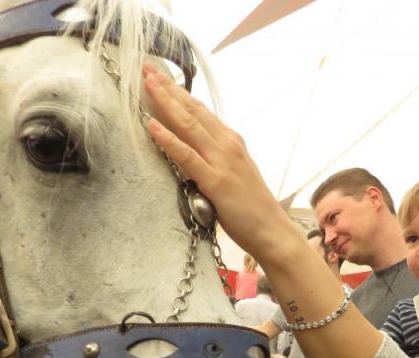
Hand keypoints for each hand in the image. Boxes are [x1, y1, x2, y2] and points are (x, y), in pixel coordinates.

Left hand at [142, 64, 300, 263]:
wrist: (272, 230)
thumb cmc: (252, 206)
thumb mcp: (234, 173)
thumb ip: (216, 157)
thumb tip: (194, 149)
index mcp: (231, 141)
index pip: (200, 110)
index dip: (179, 92)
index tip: (159, 76)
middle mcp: (227, 144)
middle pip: (192, 110)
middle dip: (167, 88)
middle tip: (146, 68)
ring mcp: (221, 161)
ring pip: (188, 125)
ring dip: (165, 103)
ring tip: (146, 84)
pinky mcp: (215, 181)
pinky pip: (186, 155)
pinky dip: (168, 139)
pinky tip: (151, 126)